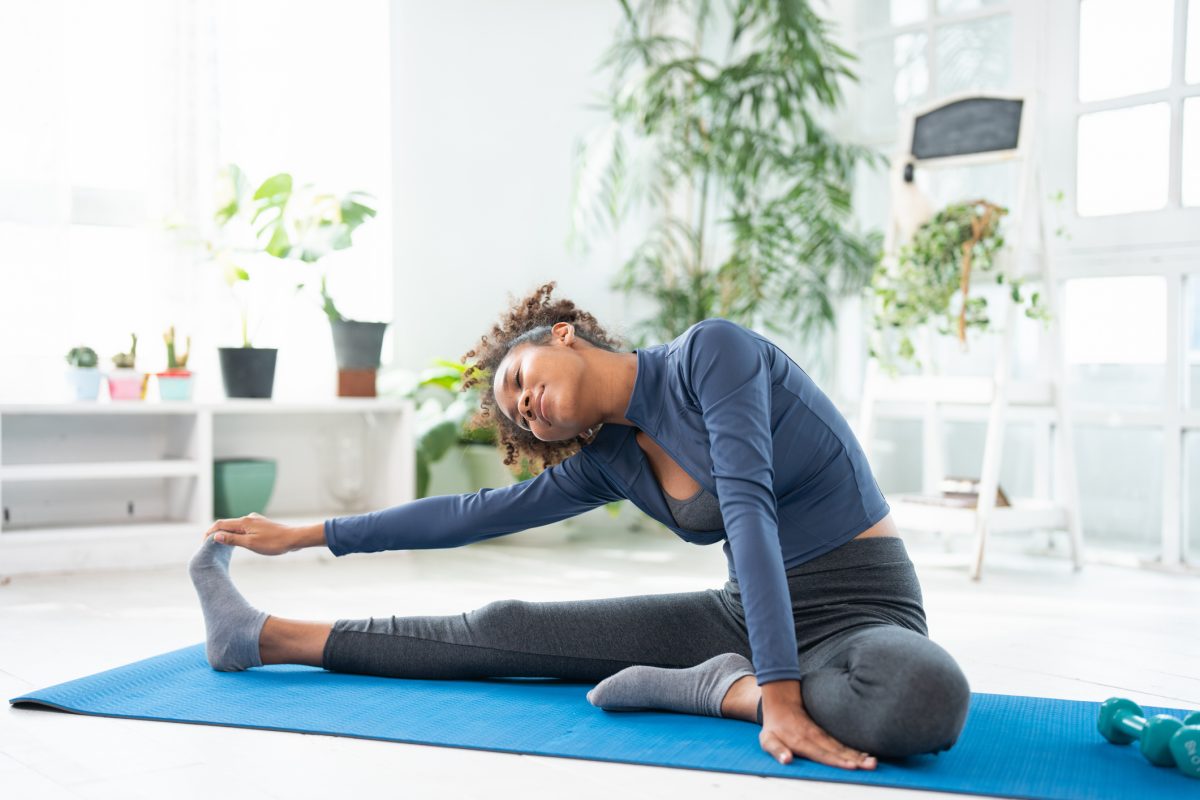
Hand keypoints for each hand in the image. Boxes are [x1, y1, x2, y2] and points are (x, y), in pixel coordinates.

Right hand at [203, 512, 297, 555]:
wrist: (293, 539)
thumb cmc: (273, 543)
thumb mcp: (250, 544)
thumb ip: (232, 539)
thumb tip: (215, 536)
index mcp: (244, 522)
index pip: (220, 524)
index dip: (210, 532)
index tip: (204, 543)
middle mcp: (248, 518)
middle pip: (227, 524)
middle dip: (217, 533)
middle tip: (209, 546)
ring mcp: (255, 521)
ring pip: (236, 526)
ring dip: (227, 534)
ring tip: (220, 545)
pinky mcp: (260, 525)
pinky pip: (244, 528)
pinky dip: (237, 534)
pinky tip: (238, 542)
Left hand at [759, 683, 876, 770]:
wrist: (781, 702)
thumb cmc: (774, 726)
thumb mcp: (767, 739)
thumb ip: (776, 750)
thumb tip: (786, 760)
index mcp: (801, 742)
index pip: (821, 754)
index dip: (836, 760)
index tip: (851, 766)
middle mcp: (815, 738)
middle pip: (837, 751)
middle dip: (855, 759)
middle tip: (871, 765)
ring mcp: (821, 735)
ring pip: (842, 747)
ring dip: (858, 755)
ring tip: (872, 761)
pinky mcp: (825, 733)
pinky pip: (841, 743)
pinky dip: (854, 749)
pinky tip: (866, 755)